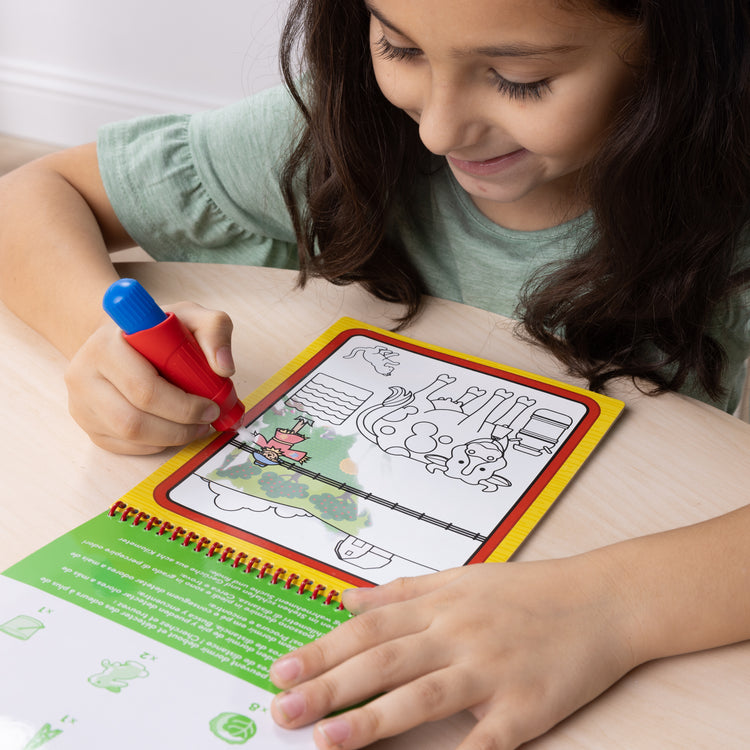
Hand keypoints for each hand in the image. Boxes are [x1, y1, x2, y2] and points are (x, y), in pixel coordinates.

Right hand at [64, 301, 235, 453]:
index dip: (183, 405)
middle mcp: (83, 375)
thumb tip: (224, 368)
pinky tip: (174, 429)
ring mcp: (81, 404)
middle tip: (209, 419)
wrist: (120, 338)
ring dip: (172, 437)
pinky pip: (126, 447)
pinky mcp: (88, 426)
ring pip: (130, 437)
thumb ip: (214, 330)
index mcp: (105, 345)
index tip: (211, 404)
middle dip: (181, 426)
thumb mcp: (189, 316)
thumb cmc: (155, 329)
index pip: (144, 388)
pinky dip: (157, 443)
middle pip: (134, 420)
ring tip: (197, 426)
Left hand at [270, 556, 637, 748]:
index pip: (369, 629)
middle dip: (328, 686)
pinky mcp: (526, 708)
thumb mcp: (460, 578)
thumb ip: (401, 592)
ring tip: (325, 740)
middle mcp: (459, 634)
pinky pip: (487, 741)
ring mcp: (491, 671)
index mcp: (441, 605)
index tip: (282, 671)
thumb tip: (346, 598)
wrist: (601, 600)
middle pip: (384, 661)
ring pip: (423, 696)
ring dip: (372, 720)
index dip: (322, 650)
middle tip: (282, 710)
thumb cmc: (527, 590)